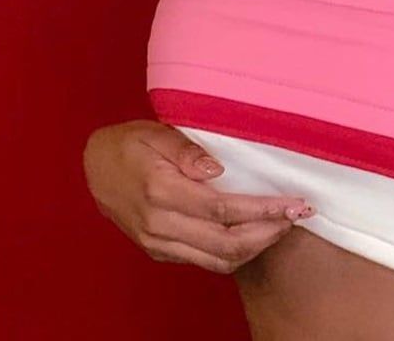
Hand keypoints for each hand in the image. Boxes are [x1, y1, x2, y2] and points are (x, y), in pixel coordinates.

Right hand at [82, 119, 313, 273]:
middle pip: (226, 243)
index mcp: (161, 194)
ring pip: (218, 260)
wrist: (94, 168)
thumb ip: (186, 150)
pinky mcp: (160, 251)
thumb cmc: (129, 144)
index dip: (264, 210)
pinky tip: (256, 234)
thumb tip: (218, 169)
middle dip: (269, 232)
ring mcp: (159, 244)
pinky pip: (205, 261)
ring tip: (284, 225)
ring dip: (257, 247)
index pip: (224, 210)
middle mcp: (160, 226)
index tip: (294, 203)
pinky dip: (236, 252)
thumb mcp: (155, 133)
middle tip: (299, 214)